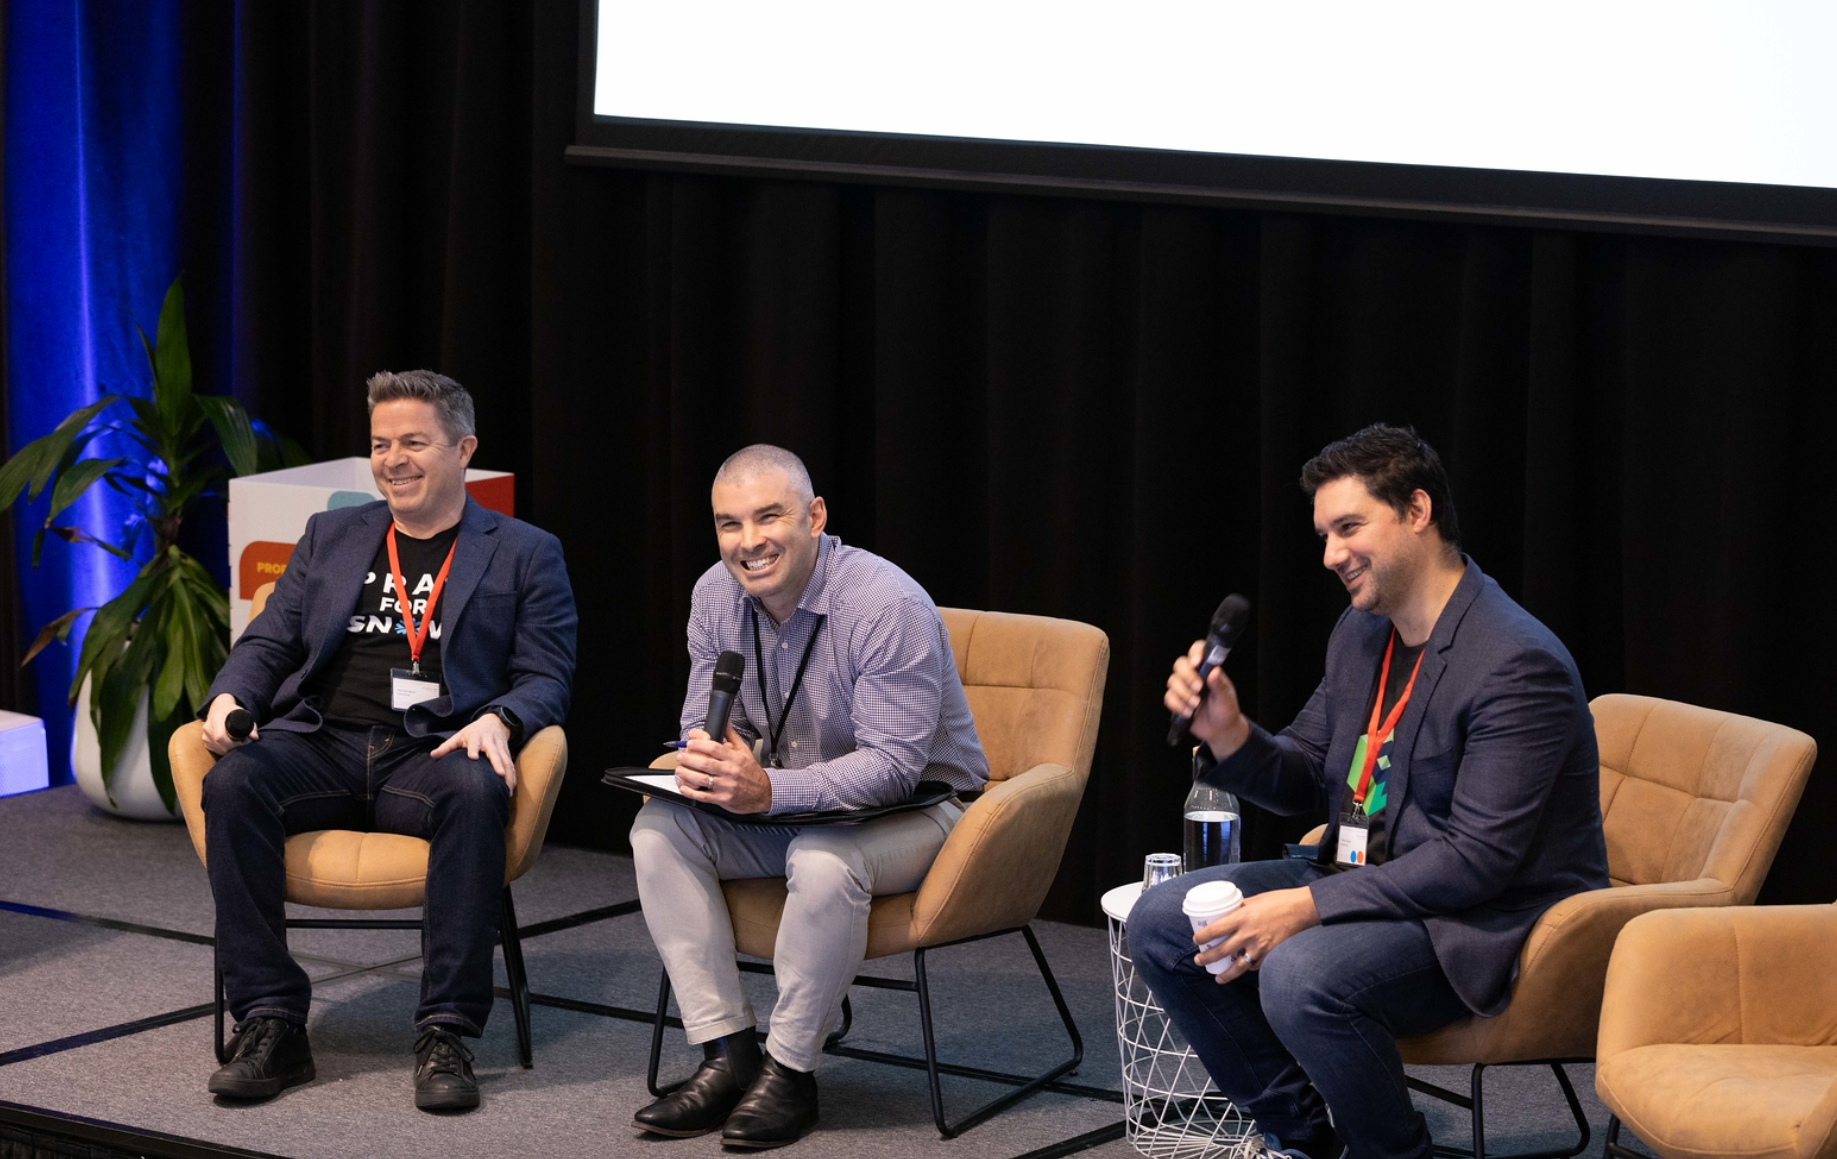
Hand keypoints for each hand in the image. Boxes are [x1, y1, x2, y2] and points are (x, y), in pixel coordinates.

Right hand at [202, 693, 255, 754]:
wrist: (218, 708)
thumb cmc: (233, 711)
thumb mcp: (243, 714)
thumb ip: (251, 726)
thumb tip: (255, 737)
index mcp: (216, 719)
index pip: (220, 737)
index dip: (233, 743)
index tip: (243, 741)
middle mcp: (208, 727)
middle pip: (221, 745)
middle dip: (234, 747)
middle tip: (243, 742)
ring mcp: (205, 735)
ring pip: (219, 749)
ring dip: (230, 749)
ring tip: (238, 742)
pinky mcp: (205, 740)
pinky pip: (216, 749)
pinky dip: (224, 749)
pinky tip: (231, 744)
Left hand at [432, 714, 516, 789]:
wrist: (494, 722)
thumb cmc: (472, 732)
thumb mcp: (459, 736)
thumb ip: (446, 746)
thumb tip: (432, 755)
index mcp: (476, 737)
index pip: (474, 743)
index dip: (473, 749)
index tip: (472, 757)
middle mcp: (489, 742)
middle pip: (494, 752)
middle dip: (498, 763)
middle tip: (500, 774)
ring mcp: (500, 747)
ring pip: (506, 760)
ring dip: (508, 773)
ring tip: (508, 788)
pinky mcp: (506, 752)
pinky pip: (510, 764)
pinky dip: (512, 775)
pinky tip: (511, 787)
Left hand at [675, 725, 772, 813]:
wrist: (762, 793)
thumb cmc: (751, 772)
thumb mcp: (744, 751)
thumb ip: (732, 736)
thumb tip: (725, 720)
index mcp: (735, 758)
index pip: (715, 748)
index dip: (699, 745)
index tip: (690, 743)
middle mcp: (730, 771)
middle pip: (705, 763)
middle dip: (689, 759)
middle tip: (681, 756)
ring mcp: (726, 786)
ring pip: (702, 779)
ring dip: (687, 774)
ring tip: (679, 770)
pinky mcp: (722, 799)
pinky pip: (703, 796)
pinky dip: (690, 792)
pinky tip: (684, 787)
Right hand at [1165, 639, 1250, 756]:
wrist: (1220, 731)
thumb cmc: (1226, 711)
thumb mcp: (1226, 699)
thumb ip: (1220, 685)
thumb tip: (1215, 671)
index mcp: (1208, 670)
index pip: (1198, 651)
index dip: (1195, 653)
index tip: (1196, 662)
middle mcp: (1194, 675)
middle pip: (1180, 664)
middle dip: (1187, 676)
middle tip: (1198, 688)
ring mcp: (1184, 687)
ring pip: (1172, 681)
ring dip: (1184, 694)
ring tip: (1196, 705)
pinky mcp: (1177, 700)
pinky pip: (1169, 698)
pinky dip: (1178, 706)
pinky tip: (1189, 713)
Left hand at [1192, 886, 1320, 982]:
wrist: (1303, 909)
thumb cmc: (1279, 901)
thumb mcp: (1254, 900)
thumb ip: (1241, 908)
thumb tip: (1230, 911)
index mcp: (1242, 917)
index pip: (1215, 930)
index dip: (1202, 937)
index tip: (1196, 940)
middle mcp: (1248, 934)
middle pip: (1221, 951)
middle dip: (1207, 958)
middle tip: (1199, 960)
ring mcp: (1260, 947)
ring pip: (1238, 966)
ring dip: (1226, 975)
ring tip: (1218, 978)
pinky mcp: (1271, 955)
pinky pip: (1256, 966)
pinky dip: (1248, 969)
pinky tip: (1242, 970)